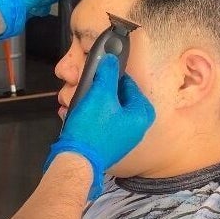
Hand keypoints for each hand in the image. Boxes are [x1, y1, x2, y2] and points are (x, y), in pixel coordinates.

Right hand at [45, 54, 154, 199]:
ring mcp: (124, 137)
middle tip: (85, 90)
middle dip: (99, 91)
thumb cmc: (92, 128)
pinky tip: (78, 116)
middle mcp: (137, 127)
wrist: (77, 160)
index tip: (96, 74)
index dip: (110, 76)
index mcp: (142, 113)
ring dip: (92, 103)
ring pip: (108, 109)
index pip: (128, 84)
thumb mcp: (100, 93)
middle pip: (118, 97)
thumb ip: (107, 73)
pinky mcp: (110, 144)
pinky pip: (102, 123)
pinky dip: (91, 117)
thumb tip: (111, 58)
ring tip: (79, 103)